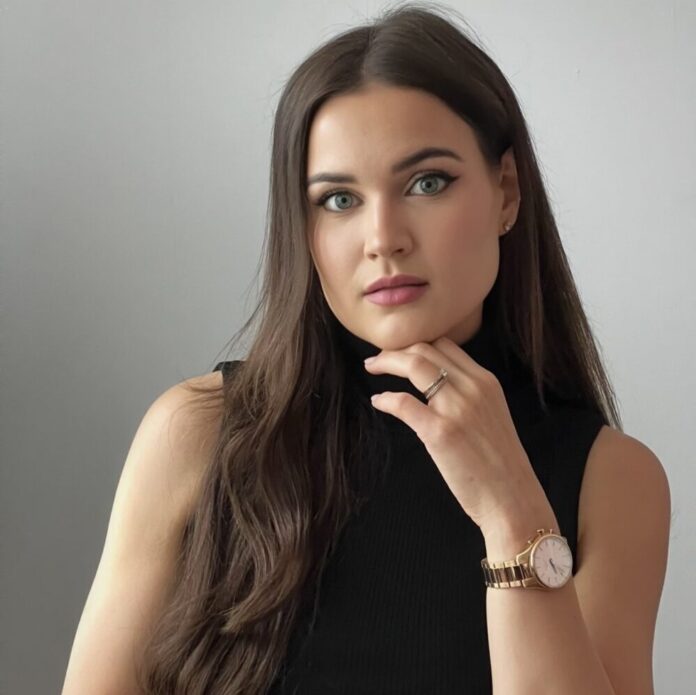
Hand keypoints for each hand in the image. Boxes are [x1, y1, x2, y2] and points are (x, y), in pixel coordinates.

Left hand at [364, 335, 552, 535]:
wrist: (512, 499)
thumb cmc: (499, 465)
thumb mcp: (492, 415)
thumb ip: (468, 395)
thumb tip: (435, 386)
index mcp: (486, 382)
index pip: (445, 345)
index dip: (417, 344)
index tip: (401, 351)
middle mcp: (473, 388)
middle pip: (426, 349)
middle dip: (396, 349)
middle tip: (379, 358)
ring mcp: (456, 408)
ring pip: (414, 365)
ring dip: (386, 362)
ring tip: (372, 367)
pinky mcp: (440, 431)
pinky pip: (403, 402)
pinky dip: (386, 398)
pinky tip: (378, 402)